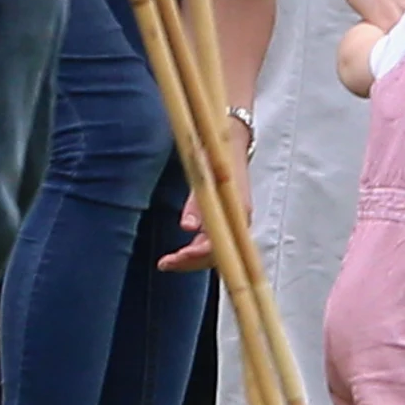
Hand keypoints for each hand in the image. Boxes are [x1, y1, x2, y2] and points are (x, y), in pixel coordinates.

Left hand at [157, 127, 253, 273]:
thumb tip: (186, 227)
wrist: (231, 141)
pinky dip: (196, 251)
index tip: (177, 256)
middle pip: (217, 254)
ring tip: (167, 262)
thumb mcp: (204, 175)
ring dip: (191, 260)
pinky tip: (181, 253)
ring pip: (215, 252)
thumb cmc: (217, 154)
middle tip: (164, 264)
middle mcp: (239, 222)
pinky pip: (214, 243)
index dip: (197, 254)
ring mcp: (234, 223)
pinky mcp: (227, 221)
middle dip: (190, 262)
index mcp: (238, 211)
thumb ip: (197, 202)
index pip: (220, 243)